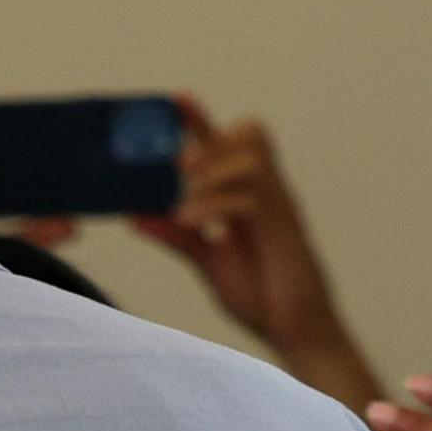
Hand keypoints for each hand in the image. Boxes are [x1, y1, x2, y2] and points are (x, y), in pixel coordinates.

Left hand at [132, 97, 372, 404]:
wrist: (296, 330)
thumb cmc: (261, 292)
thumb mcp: (207, 260)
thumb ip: (176, 236)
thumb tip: (135, 216)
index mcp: (248, 198)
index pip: (228, 147)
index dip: (203, 122)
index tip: (176, 100)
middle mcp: (267, 195)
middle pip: (250, 136)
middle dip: (212, 140)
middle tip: (178, 164)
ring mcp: (278, 210)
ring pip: (251, 161)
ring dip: (212, 172)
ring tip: (183, 198)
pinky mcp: (283, 231)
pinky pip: (251, 200)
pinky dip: (215, 205)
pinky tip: (191, 221)